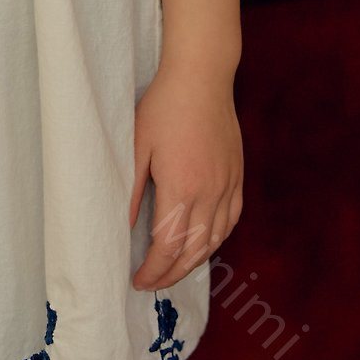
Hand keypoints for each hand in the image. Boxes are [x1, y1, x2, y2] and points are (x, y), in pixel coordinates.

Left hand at [128, 60, 242, 289]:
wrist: (201, 77)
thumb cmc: (163, 107)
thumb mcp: (137, 146)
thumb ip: (130, 191)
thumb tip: (122, 228)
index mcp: (182, 188)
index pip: (168, 246)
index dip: (153, 270)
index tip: (137, 279)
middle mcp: (210, 193)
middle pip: (193, 251)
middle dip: (171, 273)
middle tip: (151, 282)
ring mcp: (228, 185)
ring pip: (215, 239)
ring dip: (194, 262)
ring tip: (173, 269)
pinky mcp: (237, 175)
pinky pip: (231, 220)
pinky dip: (217, 239)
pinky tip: (204, 243)